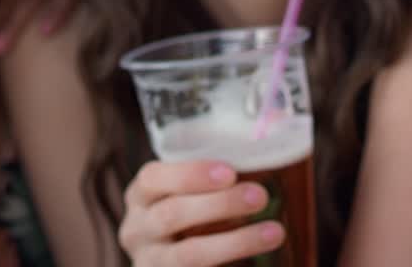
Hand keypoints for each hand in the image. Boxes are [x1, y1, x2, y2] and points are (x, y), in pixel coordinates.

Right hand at [119, 160, 285, 265]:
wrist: (168, 261)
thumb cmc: (184, 214)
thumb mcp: (184, 193)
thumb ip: (212, 178)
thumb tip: (263, 155)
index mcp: (140, 195)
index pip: (152, 178)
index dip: (190, 174)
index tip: (229, 172)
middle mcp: (137, 229)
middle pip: (172, 215)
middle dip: (220, 204)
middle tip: (260, 196)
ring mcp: (150, 261)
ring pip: (190, 254)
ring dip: (237, 242)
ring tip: (274, 232)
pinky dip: (233, 263)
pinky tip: (259, 261)